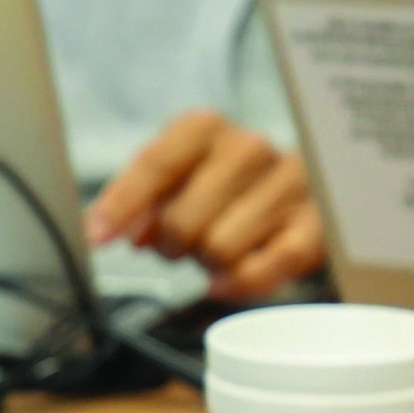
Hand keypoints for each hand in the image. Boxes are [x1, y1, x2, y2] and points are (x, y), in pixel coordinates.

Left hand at [83, 108, 326, 299]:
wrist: (296, 193)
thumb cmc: (220, 188)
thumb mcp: (173, 182)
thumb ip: (140, 201)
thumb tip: (119, 231)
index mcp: (206, 129)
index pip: (156, 164)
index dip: (122, 204)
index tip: (98, 237)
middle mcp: (250, 148)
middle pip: (183, 219)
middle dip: (170, 245)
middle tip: (177, 247)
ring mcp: (289, 185)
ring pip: (219, 249)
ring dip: (205, 262)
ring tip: (213, 249)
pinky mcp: (315, 226)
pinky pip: (263, 269)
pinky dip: (237, 283)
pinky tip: (226, 279)